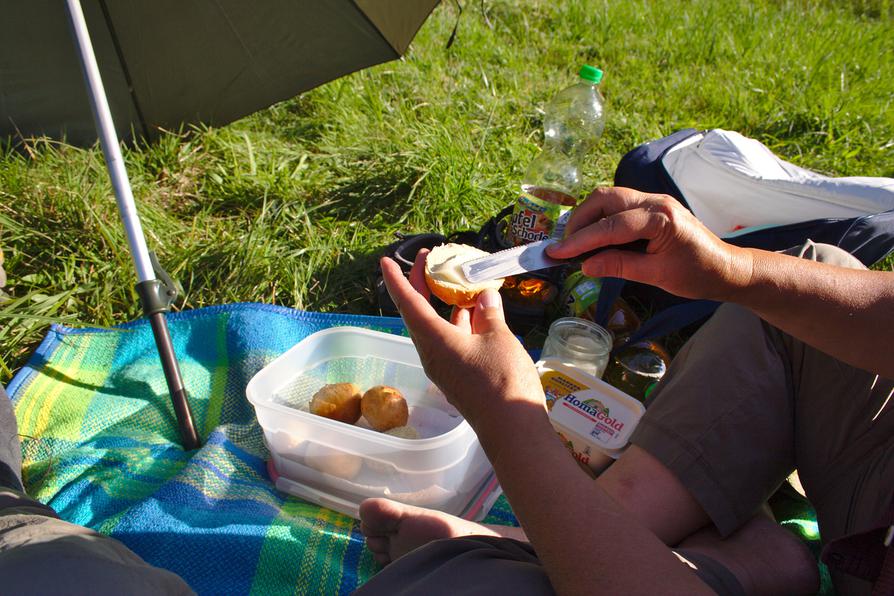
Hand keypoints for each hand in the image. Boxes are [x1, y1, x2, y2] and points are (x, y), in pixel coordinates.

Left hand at [380, 250, 544, 432]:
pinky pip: (453, 342)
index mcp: (435, 340)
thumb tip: (484, 296)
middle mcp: (433, 354)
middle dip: (423, 285)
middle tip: (429, 260)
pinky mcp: (459, 377)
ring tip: (460, 282)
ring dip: (446, 305)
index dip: (397, 280)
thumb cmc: (503, 379)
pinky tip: (477, 313)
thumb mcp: (499, 337)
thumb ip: (489, 314)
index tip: (386, 261)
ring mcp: (446, 368)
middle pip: (420, 313)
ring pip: (439, 328)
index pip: (408, 303)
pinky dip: (461, 323)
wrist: (513, 429)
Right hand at [547, 187, 751, 300]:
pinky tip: (593, 238)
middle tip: (564, 246)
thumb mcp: (657, 275)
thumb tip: (585, 265)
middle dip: (579, 220)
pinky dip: (600, 219)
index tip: (557, 253)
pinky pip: (618, 205)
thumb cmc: (698, 274)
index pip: (610, 227)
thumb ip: (620, 266)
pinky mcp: (651, 206)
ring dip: (588, 217)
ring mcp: (653, 201)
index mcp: (661, 218)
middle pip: (605, 198)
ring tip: (575, 242)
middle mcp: (655, 201)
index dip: (580, 241)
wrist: (726, 268)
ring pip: (609, 198)